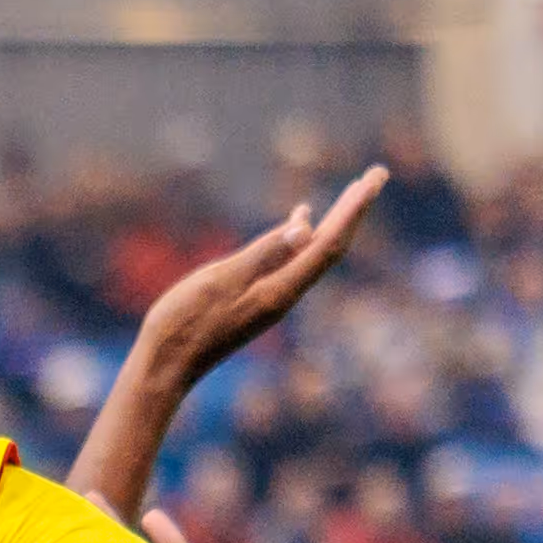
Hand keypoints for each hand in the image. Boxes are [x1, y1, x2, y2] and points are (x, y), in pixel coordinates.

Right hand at [127, 168, 381, 397]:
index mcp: (279, 291)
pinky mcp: (257, 300)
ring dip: (335, 220)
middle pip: (329, 246)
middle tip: (378, 174)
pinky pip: (292, 261)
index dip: (353, 210)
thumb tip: (305, 228)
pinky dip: (304, 236)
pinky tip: (302, 220)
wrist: (164, 367)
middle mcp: (284, 295)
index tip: (374, 179)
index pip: (327, 244)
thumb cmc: (183, 324)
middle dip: (354, 210)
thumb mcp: (219, 281)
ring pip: (314, 253)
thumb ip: (261, 254)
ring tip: (354, 191)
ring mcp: (271, 299)